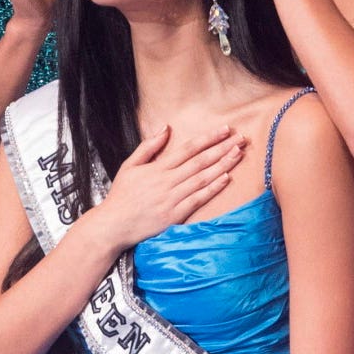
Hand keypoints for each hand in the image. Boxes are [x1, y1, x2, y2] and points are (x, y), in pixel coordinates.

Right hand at [95, 125, 246, 250]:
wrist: (113, 225)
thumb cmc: (121, 195)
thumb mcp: (129, 166)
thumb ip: (148, 146)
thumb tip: (165, 127)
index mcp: (158, 168)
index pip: (188, 149)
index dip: (208, 138)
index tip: (224, 129)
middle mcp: (167, 181)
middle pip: (200, 161)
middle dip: (222, 148)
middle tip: (241, 139)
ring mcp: (172, 199)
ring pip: (202, 179)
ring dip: (222, 165)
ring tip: (238, 154)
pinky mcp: (175, 215)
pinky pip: (198, 200)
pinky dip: (212, 189)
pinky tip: (226, 179)